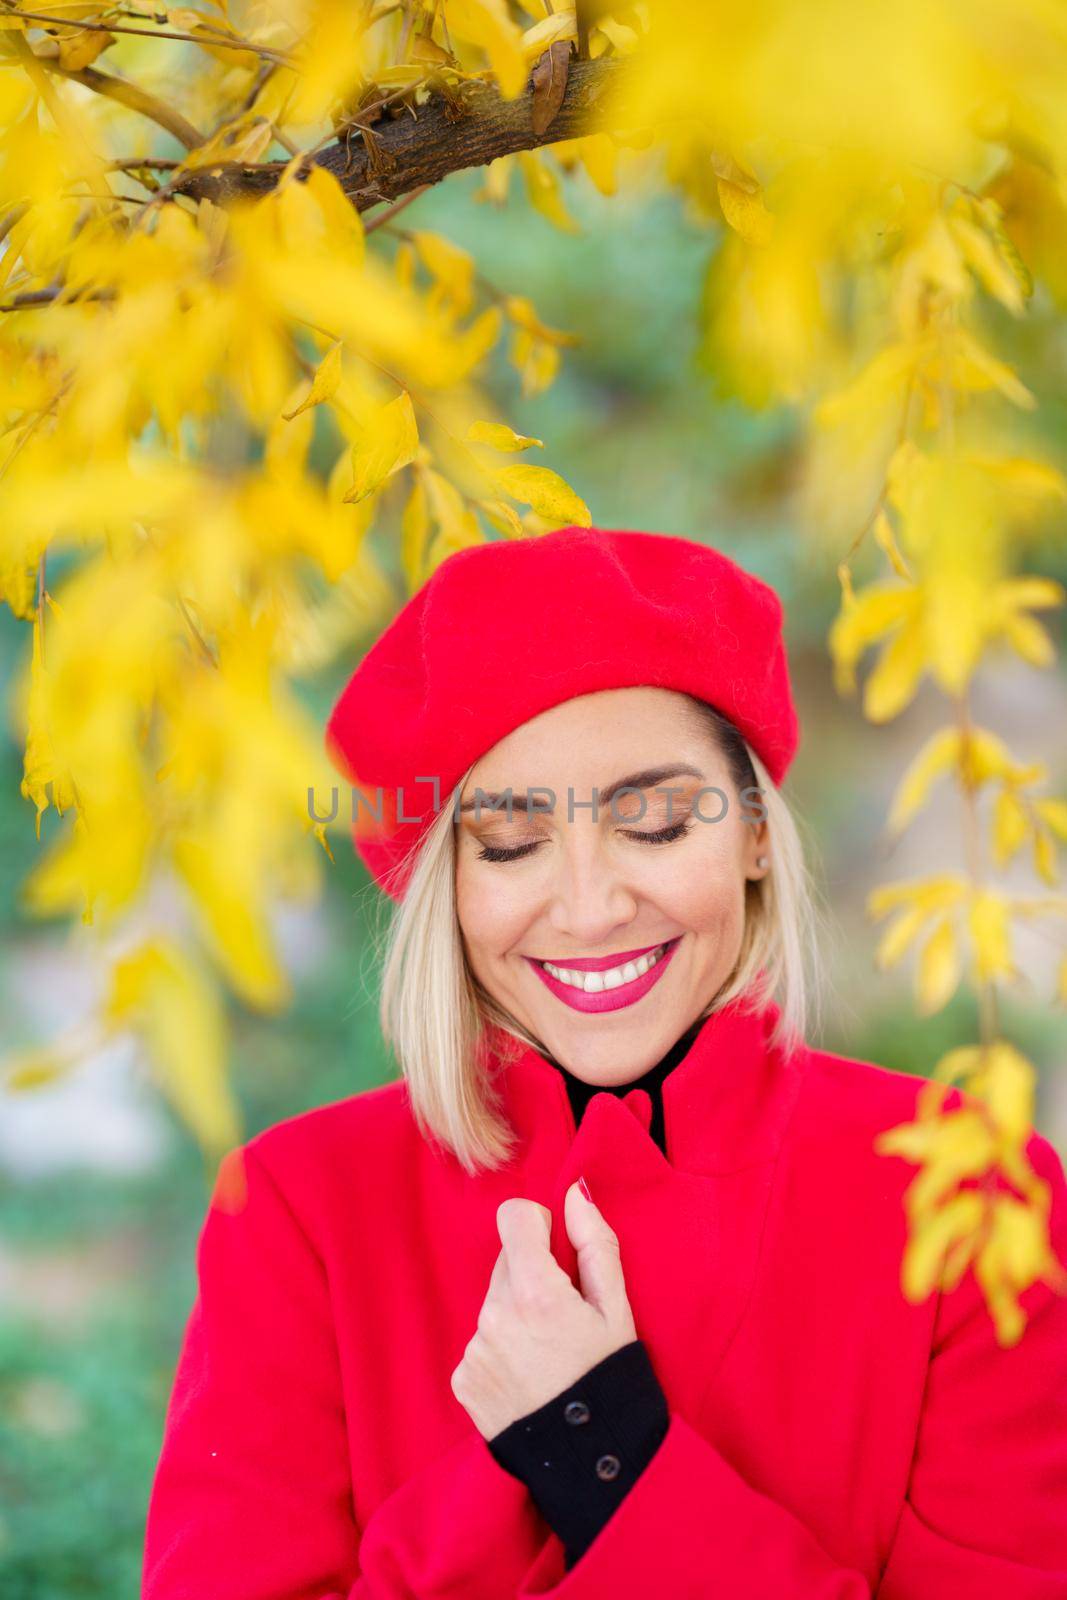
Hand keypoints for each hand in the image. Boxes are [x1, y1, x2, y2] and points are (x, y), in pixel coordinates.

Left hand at [451, 1178, 637, 1439]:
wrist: (592, 1462)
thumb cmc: (611, 1379)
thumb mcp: (618, 1308)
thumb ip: (594, 1242)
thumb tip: (574, 1193)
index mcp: (535, 1292)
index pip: (513, 1217)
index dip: (537, 1225)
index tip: (556, 1249)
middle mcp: (495, 1316)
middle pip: (507, 1262)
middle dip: (533, 1275)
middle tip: (563, 1316)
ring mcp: (475, 1349)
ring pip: (494, 1303)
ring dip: (516, 1314)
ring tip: (548, 1355)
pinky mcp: (463, 1379)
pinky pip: (481, 1342)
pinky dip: (502, 1350)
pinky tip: (529, 1377)